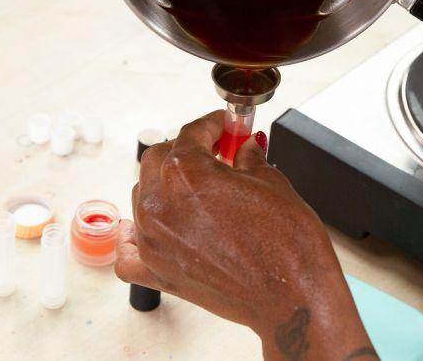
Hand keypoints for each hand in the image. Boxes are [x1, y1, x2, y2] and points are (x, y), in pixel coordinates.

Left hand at [115, 111, 376, 360]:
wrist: (293, 296)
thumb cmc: (287, 245)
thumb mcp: (272, 182)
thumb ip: (248, 160)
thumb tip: (244, 150)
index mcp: (185, 172)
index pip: (191, 133)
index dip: (212, 125)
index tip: (223, 127)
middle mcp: (160, 204)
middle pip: (157, 160)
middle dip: (184, 150)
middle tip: (214, 153)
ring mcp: (154, 240)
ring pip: (143, 197)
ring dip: (164, 186)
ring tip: (197, 190)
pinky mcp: (157, 272)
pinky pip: (129, 251)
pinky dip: (136, 238)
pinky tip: (157, 230)